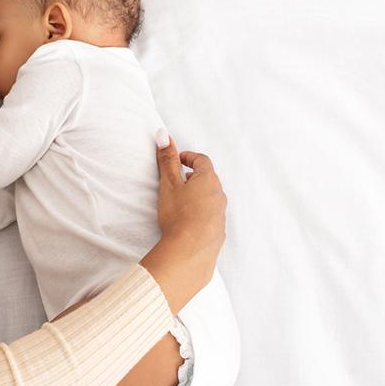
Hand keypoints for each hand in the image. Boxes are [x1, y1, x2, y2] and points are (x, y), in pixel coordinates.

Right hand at [142, 131, 227, 312]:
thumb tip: (163, 134)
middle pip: (208, 179)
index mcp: (209, 180)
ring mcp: (221, 214)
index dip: (188, 157)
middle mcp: (219, 195)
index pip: (201, 160)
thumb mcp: (168, 183)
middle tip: (177, 180)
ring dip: (198, 196)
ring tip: (181, 202)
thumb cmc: (179, 214)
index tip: (176, 160)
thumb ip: (167, 159)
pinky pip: (210, 216)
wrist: (190, 251)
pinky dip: (200, 214)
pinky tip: (187, 222)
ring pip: (211, 198)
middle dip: (193, 177)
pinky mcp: (218, 231)